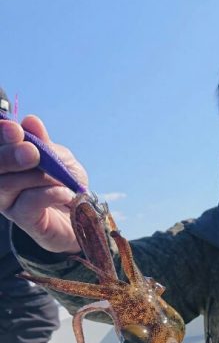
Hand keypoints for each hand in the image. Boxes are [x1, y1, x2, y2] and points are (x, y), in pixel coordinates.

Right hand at [0, 115, 87, 252]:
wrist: (87, 219)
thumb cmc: (68, 186)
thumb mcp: (61, 160)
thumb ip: (45, 144)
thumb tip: (30, 122)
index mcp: (9, 161)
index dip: (1, 135)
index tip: (14, 129)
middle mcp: (3, 181)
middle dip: (9, 155)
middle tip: (32, 153)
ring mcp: (10, 203)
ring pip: (7, 184)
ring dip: (34, 177)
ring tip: (58, 177)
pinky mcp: (24, 221)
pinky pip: (28, 204)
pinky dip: (48, 194)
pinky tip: (65, 194)